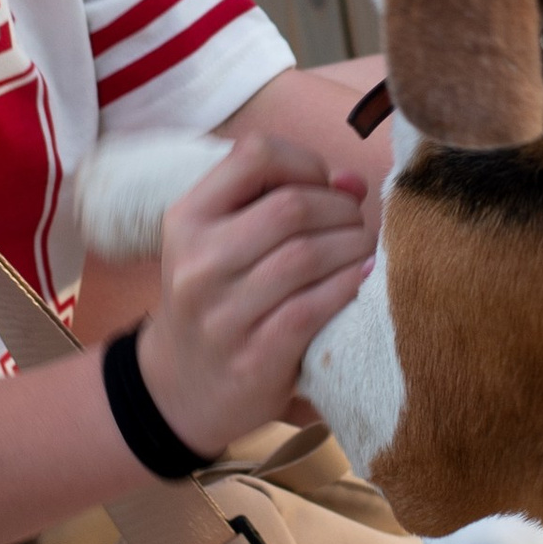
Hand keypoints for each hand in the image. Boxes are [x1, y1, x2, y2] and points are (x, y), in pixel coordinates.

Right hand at [135, 131, 373, 456]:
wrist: (178, 387)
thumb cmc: (216, 299)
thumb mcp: (223, 241)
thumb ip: (281, 200)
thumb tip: (350, 183)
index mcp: (187, 218)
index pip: (255, 155)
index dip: (305, 163)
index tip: (324, 186)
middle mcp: (197, 262)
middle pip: (292, 207)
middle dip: (341, 211)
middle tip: (355, 225)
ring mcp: (222, 314)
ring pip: (307, 255)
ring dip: (353, 247)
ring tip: (363, 252)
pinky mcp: (252, 358)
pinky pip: (314, 307)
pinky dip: (349, 287)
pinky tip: (362, 282)